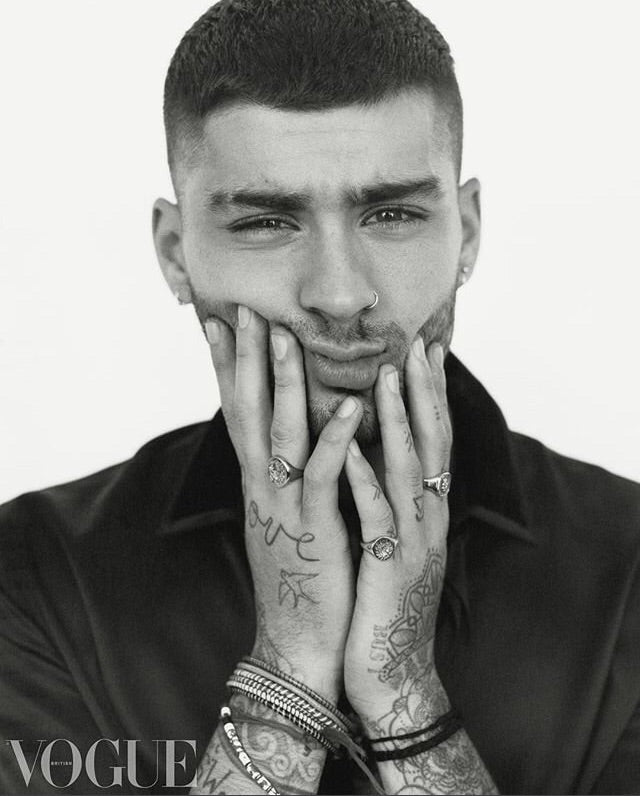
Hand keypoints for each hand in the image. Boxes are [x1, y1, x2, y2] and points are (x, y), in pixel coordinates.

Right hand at [206, 306, 362, 698]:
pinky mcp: (314, 529)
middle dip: (244, 359)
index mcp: (259, 481)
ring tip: (283, 337)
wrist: (298, 643)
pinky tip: (346, 406)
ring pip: (281, 434)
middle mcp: (263, 486)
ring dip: (282, 384)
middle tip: (242, 310)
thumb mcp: (286, 517)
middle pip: (249, 412)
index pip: (239, 412)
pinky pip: (323, 477)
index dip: (227, 367)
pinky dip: (333, 440)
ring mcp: (285, 506)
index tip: (219, 324)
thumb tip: (287, 438)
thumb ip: (285, 475)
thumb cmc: (300, 576)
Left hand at [343, 338, 451, 732]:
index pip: (431, 441)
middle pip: (431, 444)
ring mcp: (410, 542)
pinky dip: (365, 479)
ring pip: (408, 471)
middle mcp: (425, 518)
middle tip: (414, 344)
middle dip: (423, 392)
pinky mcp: (387, 568)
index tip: (420, 350)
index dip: (429, 395)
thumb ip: (389, 499)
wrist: (389, 675)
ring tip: (384, 376)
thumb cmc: (381, 603)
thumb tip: (372, 456)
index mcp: (422, 510)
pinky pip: (375, 516)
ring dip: (398, 421)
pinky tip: (351, 449)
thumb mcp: (391, 542)